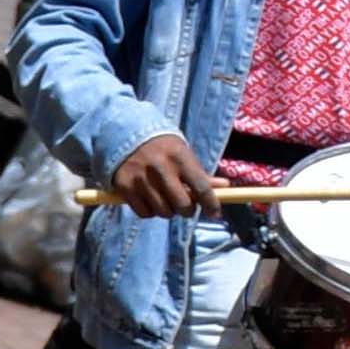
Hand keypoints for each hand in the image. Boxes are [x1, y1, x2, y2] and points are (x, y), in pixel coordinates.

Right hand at [103, 133, 220, 219]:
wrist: (124, 135)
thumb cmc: (162, 148)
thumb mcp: (182, 154)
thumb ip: (201, 174)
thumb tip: (225, 187)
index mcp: (179, 157)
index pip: (201, 187)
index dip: (210, 203)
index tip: (215, 213)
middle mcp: (160, 168)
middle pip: (182, 205)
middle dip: (187, 210)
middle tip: (186, 207)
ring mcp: (141, 180)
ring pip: (163, 212)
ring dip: (168, 211)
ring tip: (166, 201)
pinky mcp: (125, 188)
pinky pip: (144, 213)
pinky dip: (150, 212)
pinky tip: (151, 201)